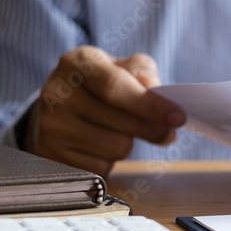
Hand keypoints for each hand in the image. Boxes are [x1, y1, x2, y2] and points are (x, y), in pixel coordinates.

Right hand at [24, 46, 185, 175]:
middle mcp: (57, 93)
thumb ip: (141, 70)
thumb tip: (153, 88)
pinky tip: (100, 145)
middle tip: (168, 132)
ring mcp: (52, 127)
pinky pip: (102, 167)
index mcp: (76, 63)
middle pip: (123, 122)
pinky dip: (110, 160)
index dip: (151, 105)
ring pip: (117, 148)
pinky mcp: (53, 156)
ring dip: (129, 144)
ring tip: (118, 131)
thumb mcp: (118, 66)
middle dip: (154, 129)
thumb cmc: (97, 85)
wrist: (57, 108)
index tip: (178, 117)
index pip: (116, 87)